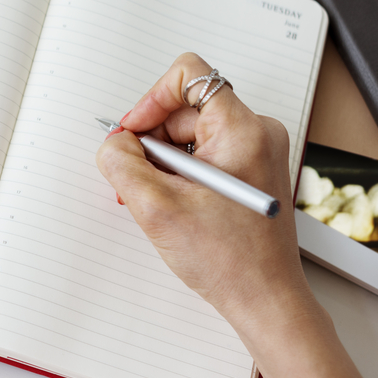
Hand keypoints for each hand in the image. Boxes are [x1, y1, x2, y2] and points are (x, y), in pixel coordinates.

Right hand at [95, 52, 301, 324]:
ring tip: (153, 197)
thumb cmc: (229, 260)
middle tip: (135, 177)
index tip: (133, 132)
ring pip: (188, 134)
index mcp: (243, 129)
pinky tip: (168, 203)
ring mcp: (255, 152)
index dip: (151, 99)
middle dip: (151, 140)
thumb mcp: (156, 206)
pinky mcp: (248, 171)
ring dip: (160, 161)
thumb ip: (122, 163)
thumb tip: (113, 143)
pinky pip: (201, 154)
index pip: (189, 76)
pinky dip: (176, 173)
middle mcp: (256, 133)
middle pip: (183, 108)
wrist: (264, 301)